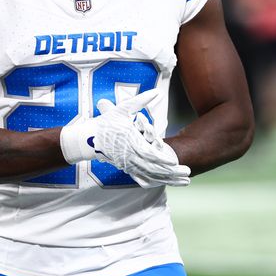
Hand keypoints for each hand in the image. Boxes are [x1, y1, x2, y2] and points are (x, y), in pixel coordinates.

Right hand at [59, 89, 190, 186]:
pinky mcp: (126, 168)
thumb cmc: (105, 123)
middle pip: (154, 168)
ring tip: (184, 182)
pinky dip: (156, 181)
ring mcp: (128, 164)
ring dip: (169, 179)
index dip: (164, 159)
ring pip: (151, 175)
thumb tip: (157, 92)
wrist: (86, 139)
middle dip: (172, 173)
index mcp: (131, 142)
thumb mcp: (122, 109)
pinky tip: (167, 183)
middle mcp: (131, 156)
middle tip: (188, 173)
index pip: (150, 154)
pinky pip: (143, 177)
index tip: (177, 162)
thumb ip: (141, 101)